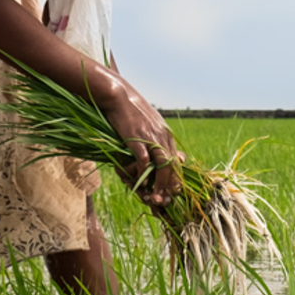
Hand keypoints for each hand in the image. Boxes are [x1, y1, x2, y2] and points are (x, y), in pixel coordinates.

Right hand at [104, 84, 185, 206]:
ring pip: (163, 165)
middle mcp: (162, 137)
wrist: (117, 95)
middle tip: (166, 199)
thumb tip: (177, 156)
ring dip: (161, 183)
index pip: (177, 161)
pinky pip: (144, 160)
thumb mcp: (153, 124)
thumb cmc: (131, 111)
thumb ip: (163, 140)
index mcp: (166, 135)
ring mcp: (150, 137)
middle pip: (173, 165)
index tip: (173, 191)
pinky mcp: (136, 138)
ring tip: (156, 196)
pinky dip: (144, 173)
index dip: (176, 178)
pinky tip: (140, 182)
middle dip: (170, 185)